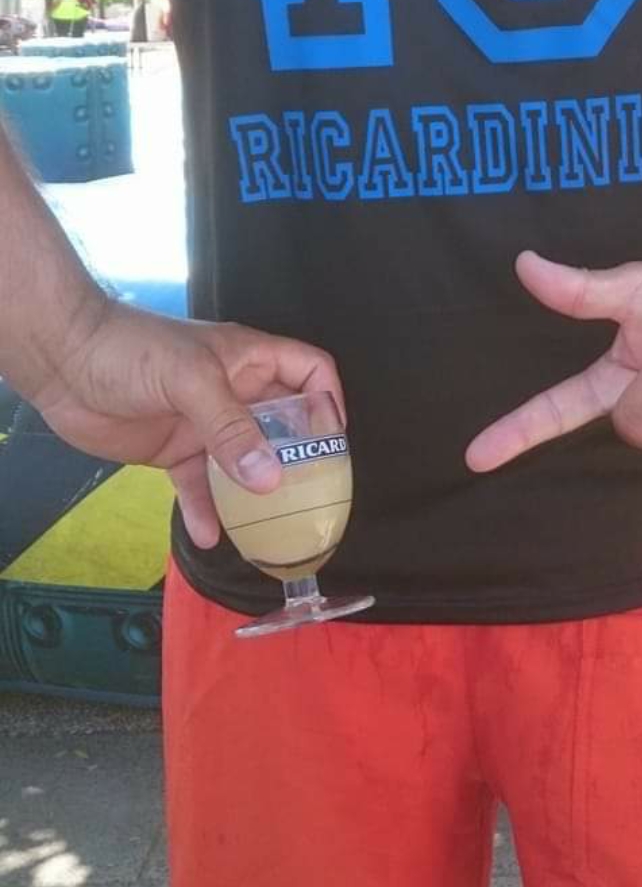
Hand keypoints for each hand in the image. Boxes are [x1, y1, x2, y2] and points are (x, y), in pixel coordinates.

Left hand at [29, 297, 344, 548]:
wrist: (63, 361)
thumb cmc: (132, 350)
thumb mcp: (190, 380)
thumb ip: (230, 429)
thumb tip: (271, 479)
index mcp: (248, 360)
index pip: (308, 371)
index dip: (328, 401)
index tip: (333, 442)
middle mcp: (234, 392)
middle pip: (282, 425)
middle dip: (298, 460)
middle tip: (311, 499)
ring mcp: (204, 424)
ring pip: (244, 463)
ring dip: (254, 495)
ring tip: (270, 530)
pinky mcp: (173, 452)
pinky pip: (199, 487)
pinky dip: (205, 511)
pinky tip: (211, 537)